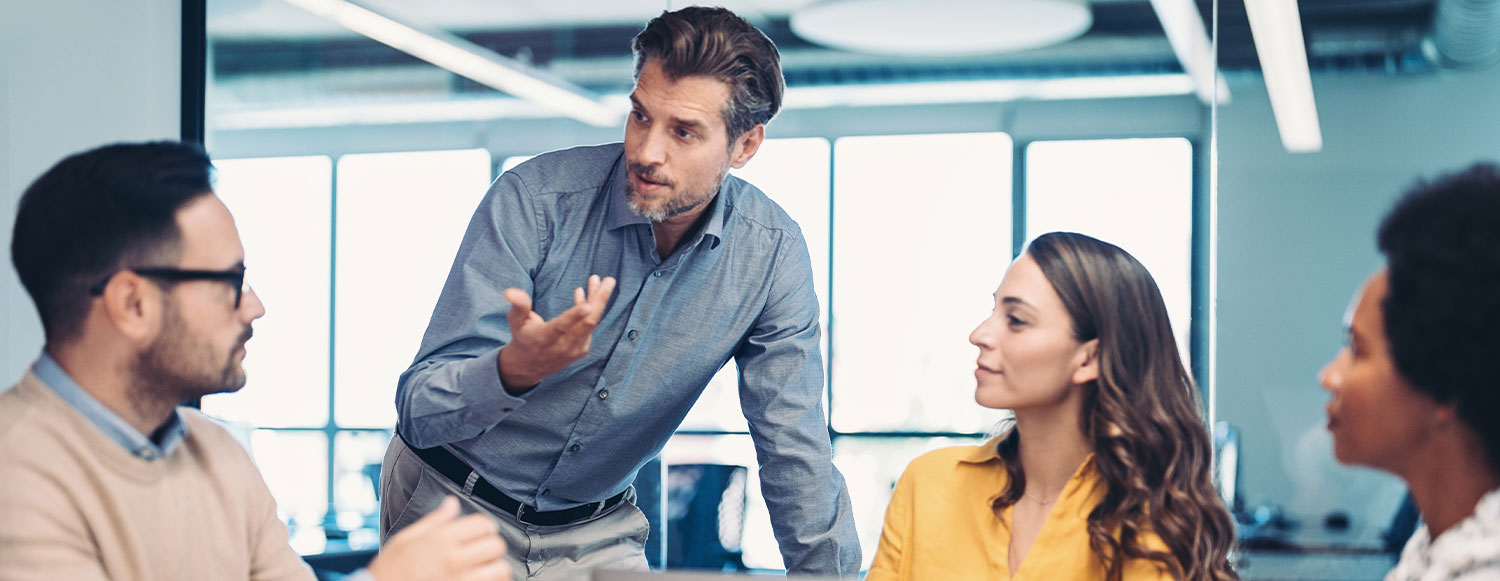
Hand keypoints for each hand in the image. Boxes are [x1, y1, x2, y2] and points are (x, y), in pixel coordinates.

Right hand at [367, 496, 510, 580]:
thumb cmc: (390, 569)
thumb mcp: (406, 539)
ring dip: (496, 568)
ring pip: (500, 569)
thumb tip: (452, 503)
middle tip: (484, 551)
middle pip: (496, 545)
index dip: (485, 527)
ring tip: (487, 568)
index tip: (481, 532)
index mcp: (440, 539)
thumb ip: (434, 521)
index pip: (483, 524)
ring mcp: (459, 579)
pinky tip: (483, 579)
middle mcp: (452, 559)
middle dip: (492, 546)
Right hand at [497, 274, 616, 391]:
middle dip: (599, 301)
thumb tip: (509, 292)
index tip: (587, 304)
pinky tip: (587, 292)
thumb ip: (518, 305)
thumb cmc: (522, 336)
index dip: (574, 316)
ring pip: (592, 323)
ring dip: (599, 301)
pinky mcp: (582, 349)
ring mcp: (575, 349)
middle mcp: (563, 346)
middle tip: (609, 280)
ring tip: (605, 281)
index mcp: (544, 339)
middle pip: (586, 323)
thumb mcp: (515, 321)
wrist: (530, 366)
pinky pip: (590, 326)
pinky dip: (591, 309)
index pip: (562, 327)